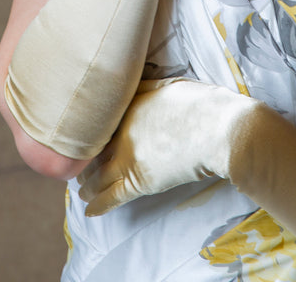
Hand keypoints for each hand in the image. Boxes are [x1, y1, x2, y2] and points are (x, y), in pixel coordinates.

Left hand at [78, 79, 255, 215]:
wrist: (219, 129)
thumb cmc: (200, 103)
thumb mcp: (168, 84)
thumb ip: (144, 88)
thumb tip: (130, 86)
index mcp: (127, 106)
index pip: (98, 123)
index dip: (89, 134)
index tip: (84, 138)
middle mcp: (121, 131)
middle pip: (92, 150)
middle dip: (83, 160)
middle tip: (77, 166)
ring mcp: (128, 157)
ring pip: (97, 176)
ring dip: (86, 185)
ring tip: (82, 189)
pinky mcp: (140, 181)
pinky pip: (111, 197)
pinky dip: (98, 206)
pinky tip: (89, 211)